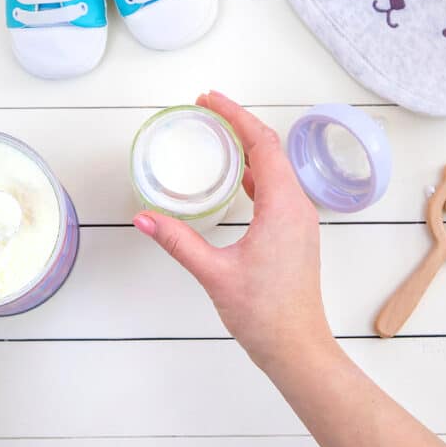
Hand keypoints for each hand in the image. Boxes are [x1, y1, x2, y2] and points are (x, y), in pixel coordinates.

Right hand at [132, 91, 332, 370]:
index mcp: (283, 207)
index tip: (210, 99)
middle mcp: (298, 207)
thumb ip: (177, 241)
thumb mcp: (213, 273)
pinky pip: (279, 190)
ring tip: (218, 138)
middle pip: (272, 149)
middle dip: (240, 125)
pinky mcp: (296, 235)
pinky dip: (257, 175)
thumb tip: (144, 219)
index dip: (236, 115)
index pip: (263, 143)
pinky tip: (238, 180)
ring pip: (277, 170)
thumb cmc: (265, 314)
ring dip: (250, 149)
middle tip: (208, 111)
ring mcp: (301, 221)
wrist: (297, 347)